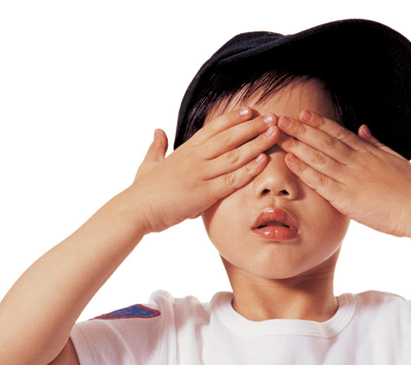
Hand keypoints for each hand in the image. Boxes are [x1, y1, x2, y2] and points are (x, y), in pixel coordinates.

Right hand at [125, 108, 279, 232]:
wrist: (136, 209)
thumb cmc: (142, 190)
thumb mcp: (149, 163)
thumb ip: (157, 146)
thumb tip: (158, 131)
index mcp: (185, 150)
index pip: (213, 128)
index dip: (233, 118)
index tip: (250, 110)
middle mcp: (195, 158)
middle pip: (229, 136)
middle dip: (253, 126)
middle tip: (272, 117)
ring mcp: (200, 174)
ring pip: (235, 155)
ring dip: (257, 143)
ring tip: (275, 133)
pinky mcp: (204, 193)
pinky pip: (232, 179)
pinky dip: (249, 169)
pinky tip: (264, 161)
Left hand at [277, 110, 410, 237]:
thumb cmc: (408, 188)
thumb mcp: (394, 158)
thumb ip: (376, 143)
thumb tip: (362, 128)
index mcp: (367, 152)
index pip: (338, 132)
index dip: (318, 122)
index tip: (302, 113)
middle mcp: (356, 161)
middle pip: (323, 140)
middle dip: (300, 128)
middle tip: (280, 118)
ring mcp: (349, 178)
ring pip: (318, 157)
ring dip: (296, 145)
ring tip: (279, 135)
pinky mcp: (345, 197)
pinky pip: (320, 181)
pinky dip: (304, 170)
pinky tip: (290, 161)